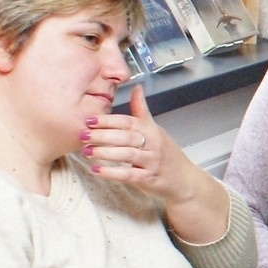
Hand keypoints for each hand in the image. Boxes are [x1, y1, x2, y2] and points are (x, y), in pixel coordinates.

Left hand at [85, 87, 202, 204]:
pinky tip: (96, 170)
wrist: (184, 180)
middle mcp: (153, 144)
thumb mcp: (156, 130)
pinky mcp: (149, 179)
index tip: (89, 120)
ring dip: (104, 153)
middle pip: (126, 137)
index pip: (128, 122)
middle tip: (83, 135)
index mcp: (152, 130)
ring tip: (86, 152)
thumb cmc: (166, 154)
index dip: (108, 120)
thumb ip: (142, 111)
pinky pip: (128, 175)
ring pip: (127, 155)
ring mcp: (152, 162)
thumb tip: (136, 88)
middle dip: (102, 135)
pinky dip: (111, 172)